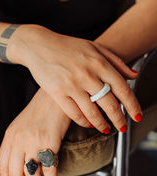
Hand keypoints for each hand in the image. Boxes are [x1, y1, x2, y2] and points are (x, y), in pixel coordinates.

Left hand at [0, 87, 70, 175]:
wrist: (55, 96)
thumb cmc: (41, 109)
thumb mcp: (22, 124)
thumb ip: (17, 143)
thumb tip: (21, 165)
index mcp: (10, 135)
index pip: (2, 165)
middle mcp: (19, 140)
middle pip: (15, 173)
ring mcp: (34, 141)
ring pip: (31, 174)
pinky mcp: (49, 141)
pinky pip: (48, 168)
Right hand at [9, 24, 141, 132]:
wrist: (39, 45)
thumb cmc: (67, 46)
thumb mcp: (94, 47)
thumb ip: (116, 61)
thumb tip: (134, 75)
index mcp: (99, 63)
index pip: (122, 88)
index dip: (132, 105)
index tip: (136, 116)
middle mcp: (87, 75)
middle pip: (109, 104)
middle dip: (119, 119)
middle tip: (122, 127)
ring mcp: (72, 85)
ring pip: (92, 112)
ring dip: (101, 124)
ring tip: (106, 129)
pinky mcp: (57, 93)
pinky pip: (74, 113)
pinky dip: (83, 121)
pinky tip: (88, 124)